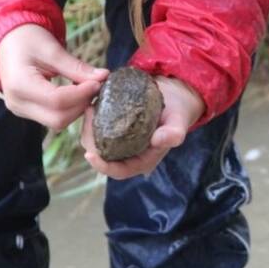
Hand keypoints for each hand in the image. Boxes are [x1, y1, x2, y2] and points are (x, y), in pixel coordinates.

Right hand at [0, 24, 108, 129]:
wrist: (7, 43)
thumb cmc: (27, 40)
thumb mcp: (52, 49)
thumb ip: (77, 67)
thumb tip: (104, 77)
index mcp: (18, 84)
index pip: (57, 101)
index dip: (82, 94)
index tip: (98, 82)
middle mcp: (17, 103)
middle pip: (58, 118)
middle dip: (81, 104)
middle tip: (95, 86)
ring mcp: (21, 110)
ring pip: (58, 122)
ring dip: (78, 108)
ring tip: (87, 87)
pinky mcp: (29, 112)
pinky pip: (54, 118)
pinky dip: (71, 108)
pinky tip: (78, 93)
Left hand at [80, 75, 204, 179]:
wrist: (175, 97)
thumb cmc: (178, 112)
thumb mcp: (179, 122)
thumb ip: (173, 134)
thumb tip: (158, 140)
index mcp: (142, 160)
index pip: (118, 170)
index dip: (102, 166)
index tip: (90, 154)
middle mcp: (128, 153)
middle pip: (102, 155)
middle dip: (90, 141)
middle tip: (89, 116)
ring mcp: (120, 141)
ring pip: (96, 141)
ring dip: (88, 128)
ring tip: (90, 107)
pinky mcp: (115, 127)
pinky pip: (98, 127)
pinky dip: (93, 118)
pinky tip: (92, 104)